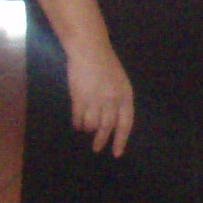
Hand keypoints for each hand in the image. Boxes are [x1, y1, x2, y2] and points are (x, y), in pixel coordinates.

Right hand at [65, 38, 134, 156]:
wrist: (89, 49)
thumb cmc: (106, 63)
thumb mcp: (119, 81)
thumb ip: (118, 100)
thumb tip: (113, 119)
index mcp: (125, 95)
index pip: (125, 123)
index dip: (120, 140)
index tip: (116, 153)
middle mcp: (112, 100)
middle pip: (107, 127)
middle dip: (101, 140)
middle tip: (96, 148)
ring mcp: (95, 99)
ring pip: (91, 124)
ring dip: (88, 129)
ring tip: (85, 129)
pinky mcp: (79, 98)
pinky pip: (78, 117)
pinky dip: (77, 123)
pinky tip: (76, 124)